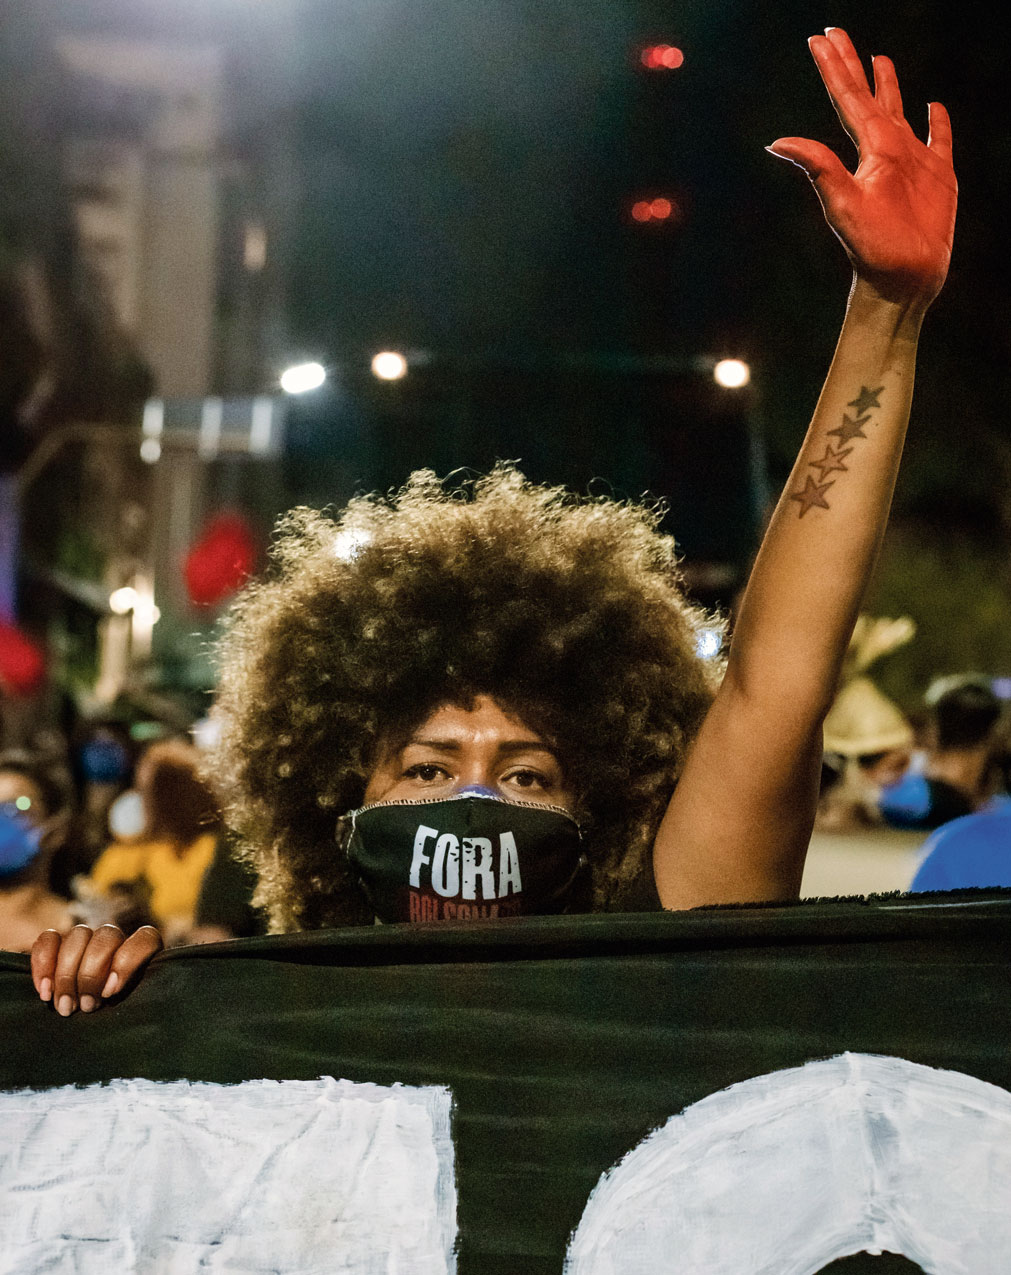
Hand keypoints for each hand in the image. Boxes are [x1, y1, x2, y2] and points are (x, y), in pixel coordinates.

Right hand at [31, 923, 162, 1015]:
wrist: (85, 1022)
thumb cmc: (115, 1018)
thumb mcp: (130, 1010)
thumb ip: (132, 998)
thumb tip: (114, 993)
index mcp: (141, 953)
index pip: (145, 939)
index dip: (127, 961)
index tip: (110, 992)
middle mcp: (114, 940)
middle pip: (107, 936)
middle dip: (91, 975)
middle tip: (85, 1006)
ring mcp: (86, 938)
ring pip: (78, 934)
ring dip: (67, 974)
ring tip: (64, 1006)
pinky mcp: (57, 942)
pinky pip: (48, 939)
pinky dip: (43, 964)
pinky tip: (44, 991)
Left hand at [767, 28, 955, 303]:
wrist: (901, 279)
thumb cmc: (871, 247)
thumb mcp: (842, 202)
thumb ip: (816, 168)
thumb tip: (775, 142)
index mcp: (867, 151)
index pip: (847, 99)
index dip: (835, 67)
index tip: (821, 37)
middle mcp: (887, 151)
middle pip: (867, 97)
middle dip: (853, 66)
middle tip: (838, 34)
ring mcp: (913, 162)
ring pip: (898, 111)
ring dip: (889, 86)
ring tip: (880, 60)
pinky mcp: (939, 177)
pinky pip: (939, 140)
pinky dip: (937, 121)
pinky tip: (932, 106)